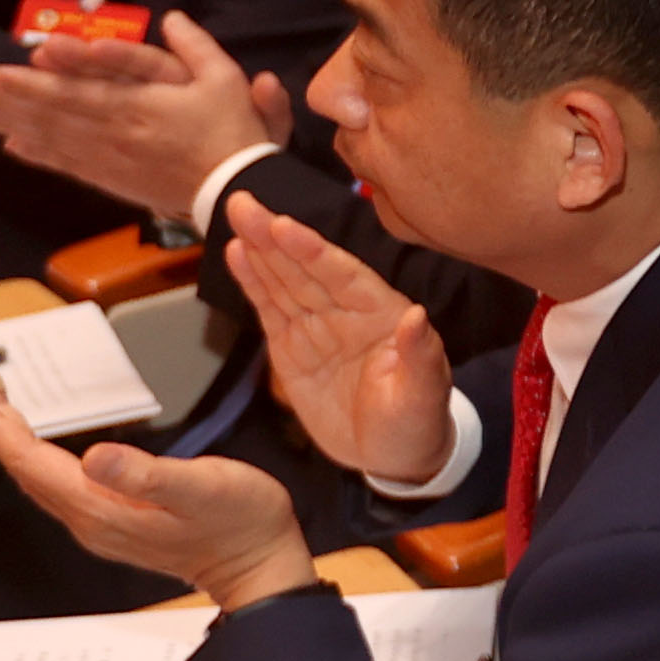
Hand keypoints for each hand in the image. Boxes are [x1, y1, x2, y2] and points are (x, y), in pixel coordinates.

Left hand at [0, 9, 284, 220]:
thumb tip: (173, 18)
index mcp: (139, 106)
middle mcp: (115, 133)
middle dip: (6, 100)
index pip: (74, 92)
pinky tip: (12, 146)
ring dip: (11, 125)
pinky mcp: (113, 180)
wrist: (235, 189)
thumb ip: (196, 47)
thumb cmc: (232, 132)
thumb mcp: (225, 80)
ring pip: (52, 139)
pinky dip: (38, 155)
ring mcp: (110, 160)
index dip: (33, 83)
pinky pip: (67, 165)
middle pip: (51, 114)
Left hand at [0, 363, 317, 613]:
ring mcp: (101, 526)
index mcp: (103, 508)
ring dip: (16, 444)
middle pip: (28, 472)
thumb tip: (96, 456)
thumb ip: (146, 474)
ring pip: (41, 481)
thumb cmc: (241, 522)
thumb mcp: (202, 488)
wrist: (260, 566)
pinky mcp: (115, 525)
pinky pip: (60, 488)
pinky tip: (43, 448)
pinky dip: (40, 460)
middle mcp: (91, 521)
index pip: (32, 464)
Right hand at [220, 189, 463, 488]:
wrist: (394, 457)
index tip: (285, 227)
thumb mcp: (423, 398)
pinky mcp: (293, 347)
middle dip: (275, 237)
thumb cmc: (416, 425)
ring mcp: (318, 327)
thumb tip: (416, 316)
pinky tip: (236, 254)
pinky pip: (271, 309)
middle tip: (244, 203)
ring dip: (259, 249)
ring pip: (284, 281)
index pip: (343, 276)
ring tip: (236, 216)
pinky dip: (253, 281)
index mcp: (382, 316)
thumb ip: (421, 358)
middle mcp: (348, 313)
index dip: (313, 252)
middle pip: (306, 269)